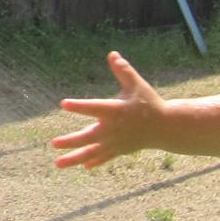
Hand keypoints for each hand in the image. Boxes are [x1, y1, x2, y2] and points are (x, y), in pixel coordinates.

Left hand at [51, 51, 164, 168]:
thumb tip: (112, 54)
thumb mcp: (137, 85)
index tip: (63, 104)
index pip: (93, 107)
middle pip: (88, 137)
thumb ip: (123, 71)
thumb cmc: (149, 102)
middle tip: (53, 143)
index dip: (79, 106)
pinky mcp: (120, 149)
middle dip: (70, 142)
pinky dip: (95, 161)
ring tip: (57, 164)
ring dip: (74, 158)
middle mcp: (113, 129)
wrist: (166, 126)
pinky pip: (105, 157)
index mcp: (115, 110)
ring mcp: (116, 142)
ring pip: (92, 152)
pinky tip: (84, 166)